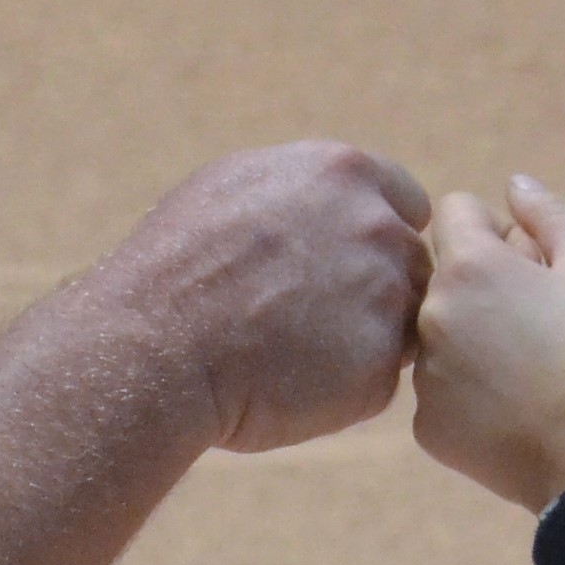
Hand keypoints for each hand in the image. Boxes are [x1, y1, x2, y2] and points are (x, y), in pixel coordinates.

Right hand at [99, 142, 435, 453]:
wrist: (152, 344)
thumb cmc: (175, 267)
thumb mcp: (231, 189)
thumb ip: (300, 190)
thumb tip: (325, 201)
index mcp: (343, 175)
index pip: (408, 203)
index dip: (378, 237)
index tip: (342, 264)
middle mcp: (378, 228)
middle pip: (413, 265)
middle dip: (377, 290)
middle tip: (307, 318)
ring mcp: (386, 298)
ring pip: (405, 324)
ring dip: (366, 339)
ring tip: (292, 350)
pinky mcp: (379, 366)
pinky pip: (380, 379)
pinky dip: (346, 389)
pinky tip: (290, 383)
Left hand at [412, 174, 564, 509]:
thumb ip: (548, 214)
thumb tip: (512, 184)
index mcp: (468, 267)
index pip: (454, 211)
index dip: (497, 231)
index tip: (530, 265)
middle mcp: (429, 316)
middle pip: (444, 274)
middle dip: (483, 283)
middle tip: (538, 323)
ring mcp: (423, 376)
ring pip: (439, 333)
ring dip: (471, 337)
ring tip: (529, 370)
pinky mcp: (426, 427)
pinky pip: (441, 389)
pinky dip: (468, 393)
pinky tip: (513, 408)